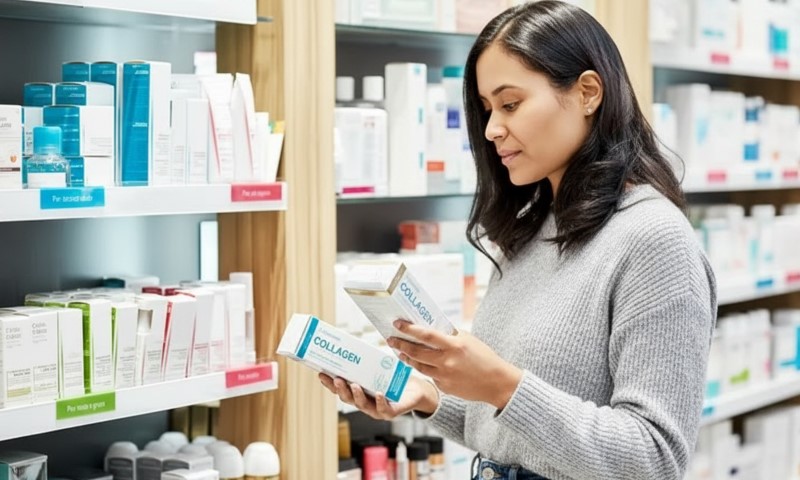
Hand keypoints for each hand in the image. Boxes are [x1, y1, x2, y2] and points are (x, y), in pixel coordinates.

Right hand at [319, 373, 438, 419]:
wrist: (415, 391)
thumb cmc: (394, 380)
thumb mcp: (378, 369)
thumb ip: (367, 362)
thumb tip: (355, 344)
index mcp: (359, 393)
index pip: (340, 390)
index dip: (330, 384)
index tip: (321, 373)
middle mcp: (365, 403)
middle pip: (348, 398)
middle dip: (341, 389)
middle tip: (337, 378)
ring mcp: (377, 410)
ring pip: (363, 405)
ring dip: (357, 395)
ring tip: (354, 385)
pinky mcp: (391, 412)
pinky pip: (384, 409)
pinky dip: (380, 401)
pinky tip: (378, 394)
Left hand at [388, 320, 522, 409]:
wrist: (496, 382)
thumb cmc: (484, 357)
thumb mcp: (468, 340)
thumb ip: (449, 335)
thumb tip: (430, 327)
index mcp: (454, 346)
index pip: (426, 335)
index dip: (409, 329)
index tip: (397, 323)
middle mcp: (447, 362)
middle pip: (416, 352)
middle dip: (400, 345)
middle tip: (390, 339)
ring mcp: (444, 377)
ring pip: (418, 366)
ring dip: (407, 358)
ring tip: (399, 352)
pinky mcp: (444, 387)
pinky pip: (430, 376)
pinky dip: (424, 369)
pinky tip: (419, 363)